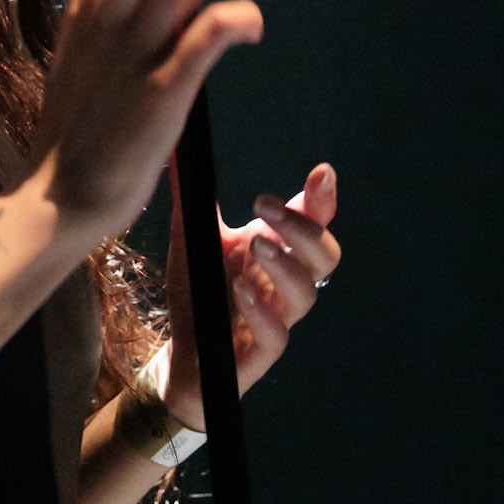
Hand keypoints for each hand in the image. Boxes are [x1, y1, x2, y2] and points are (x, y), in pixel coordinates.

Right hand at [32, 0, 269, 249]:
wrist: (59, 197)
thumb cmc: (75, 133)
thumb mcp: (81, 56)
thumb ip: (111, 16)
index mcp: (84, 8)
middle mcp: (105, 21)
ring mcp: (134, 56)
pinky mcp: (163, 95)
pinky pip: (210, 34)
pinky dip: (241, 15)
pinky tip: (253, 23)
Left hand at [158, 161, 341, 429]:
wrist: (184, 353)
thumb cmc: (199, 291)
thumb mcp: (194, 238)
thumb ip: (193, 198)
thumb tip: (178, 149)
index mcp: (277, 251)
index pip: (314, 223)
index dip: (323, 200)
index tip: (321, 173)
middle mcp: (284, 284)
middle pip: (325, 256)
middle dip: (303, 228)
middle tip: (266, 207)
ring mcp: (277, 319)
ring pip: (306, 295)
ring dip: (284, 267)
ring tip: (256, 245)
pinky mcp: (259, 355)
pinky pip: (276, 338)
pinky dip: (263, 313)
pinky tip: (241, 291)